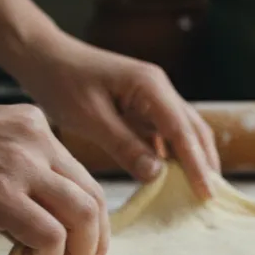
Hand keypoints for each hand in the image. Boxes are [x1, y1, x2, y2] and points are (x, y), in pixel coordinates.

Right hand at [0, 100, 109, 254]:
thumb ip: (18, 176)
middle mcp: (35, 140)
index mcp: (33, 127)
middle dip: (96, 243)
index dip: (94, 221)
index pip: (85, 179)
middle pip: (94, 199)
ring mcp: (19, 164)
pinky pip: (50, 234)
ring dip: (78, 253)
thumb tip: (39, 224)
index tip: (87, 250)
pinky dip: (48, 254)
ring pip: (83, 216)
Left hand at [9, 33, 219, 198]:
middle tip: (212, 198)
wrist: (42, 56)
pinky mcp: (140, 106)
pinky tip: (171, 177)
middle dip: (206, 162)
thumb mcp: (90, 118)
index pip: (182, 131)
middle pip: (193, 129)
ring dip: (193, 159)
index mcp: (150, 86)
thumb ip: (124, 146)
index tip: (206, 194)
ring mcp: (151, 97)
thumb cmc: (61, 82)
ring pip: (183, 132)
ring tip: (200, 190)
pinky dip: (172, 155)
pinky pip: (164, 133)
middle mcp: (158, 89)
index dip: (197, 164)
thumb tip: (157, 175)